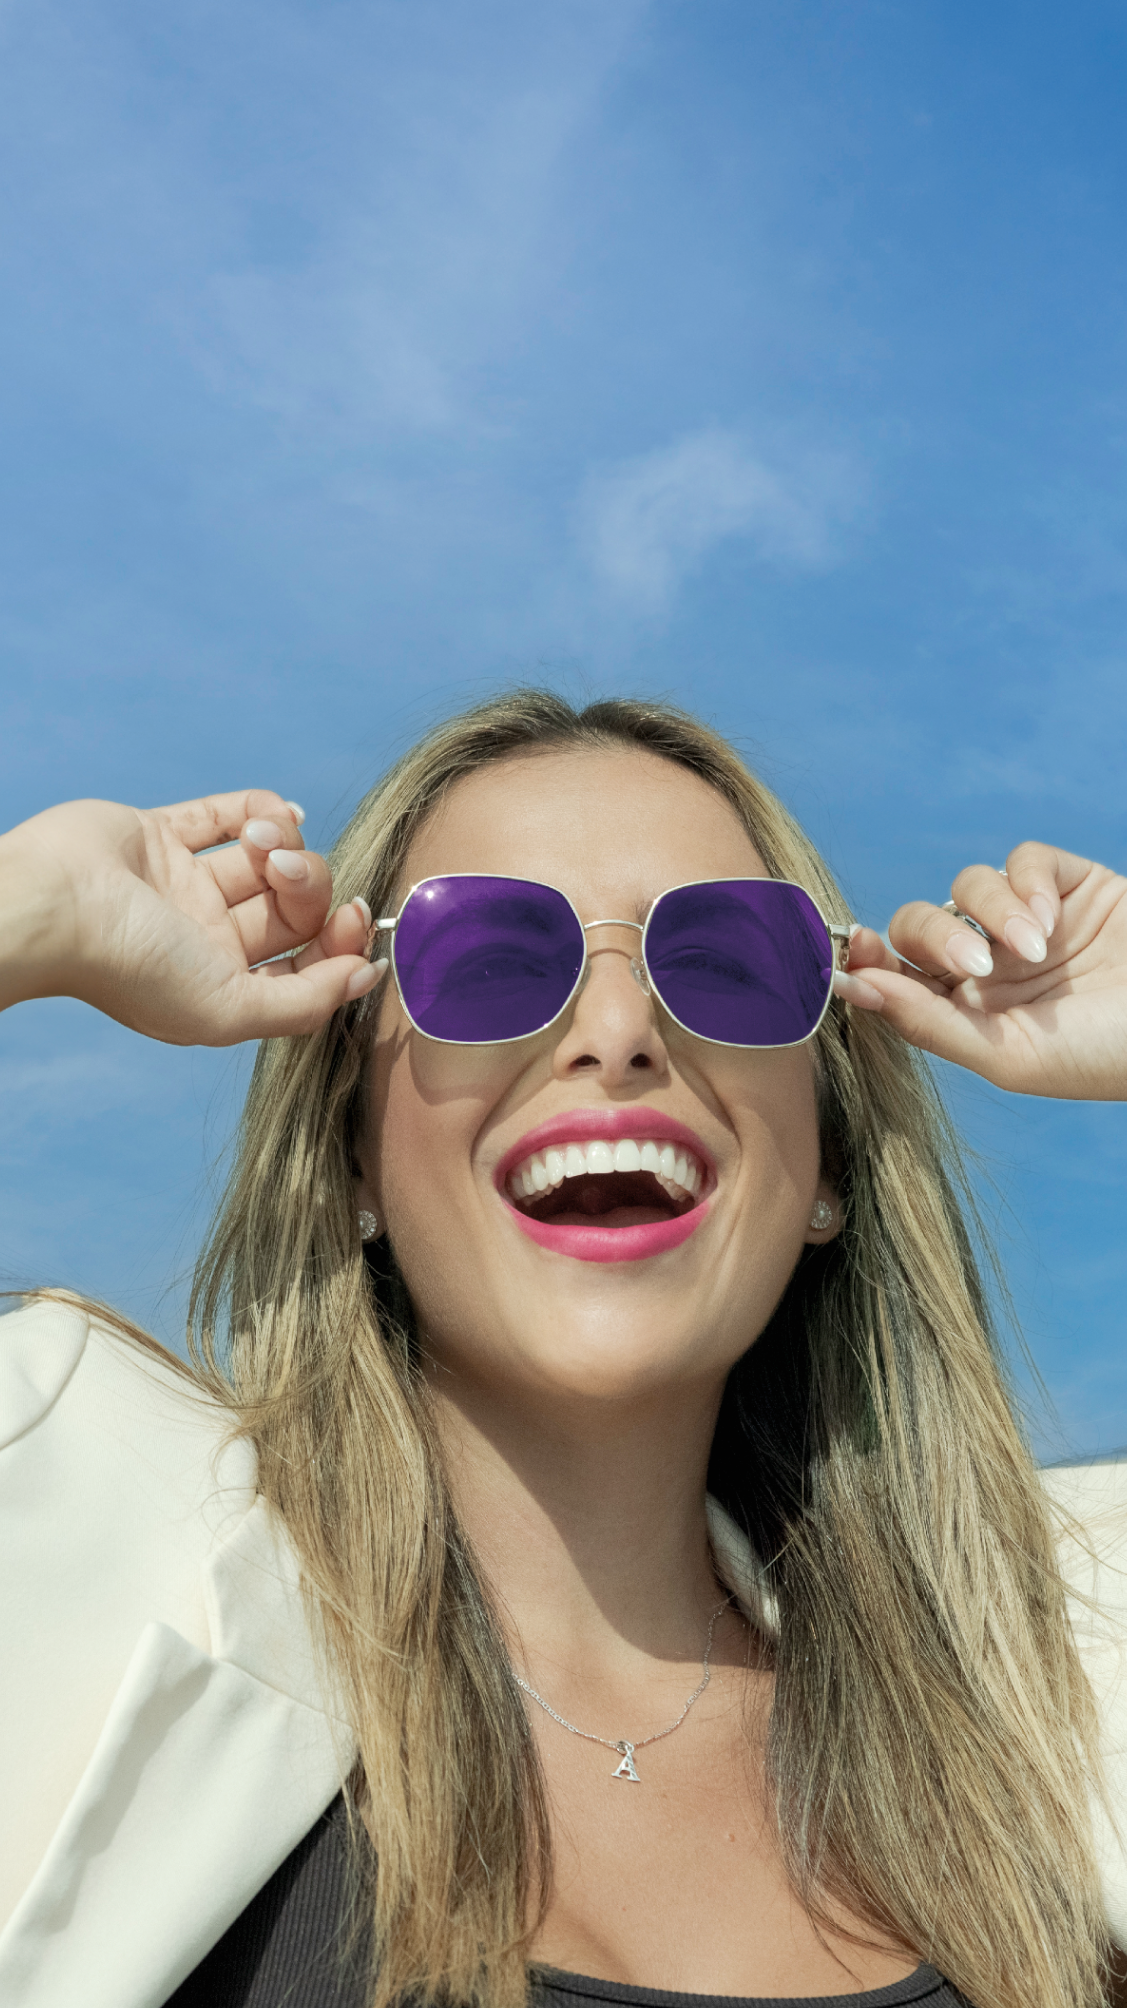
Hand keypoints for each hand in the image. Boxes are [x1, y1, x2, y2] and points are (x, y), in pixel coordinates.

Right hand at [0, 789, 382, 1045]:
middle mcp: (206, 937)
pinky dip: (262, 808)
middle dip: (308, 883)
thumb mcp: (229, 1011)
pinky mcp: (162, 834)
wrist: (53, 906)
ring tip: (259, 841)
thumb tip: (369, 978)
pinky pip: (229, 813)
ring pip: (269, 857)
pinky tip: (271, 814)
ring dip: (284, 842)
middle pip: (293, 907)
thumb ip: (307, 1003)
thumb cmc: (133, 969)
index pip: (306, 962)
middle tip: (283, 872)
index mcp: (222, 984)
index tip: (353, 919)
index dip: (339, 942)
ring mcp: (184, 884)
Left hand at [835, 842, 1126, 1100]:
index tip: (857, 951)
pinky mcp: (1070, 884)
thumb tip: (853, 989)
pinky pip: (1022, 861)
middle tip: (972, 963)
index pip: (897, 976)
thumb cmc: (1100, 1058)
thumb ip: (928, 1023)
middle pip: (921, 926)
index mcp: (967, 1013)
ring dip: (991, 912)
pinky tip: (1053, 921)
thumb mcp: (1008, 1055)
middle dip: (932, 938)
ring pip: (966, 887)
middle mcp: (989, 965)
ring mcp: (1027, 922)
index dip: (870, 959)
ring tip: (1034, 949)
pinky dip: (1028, 883)